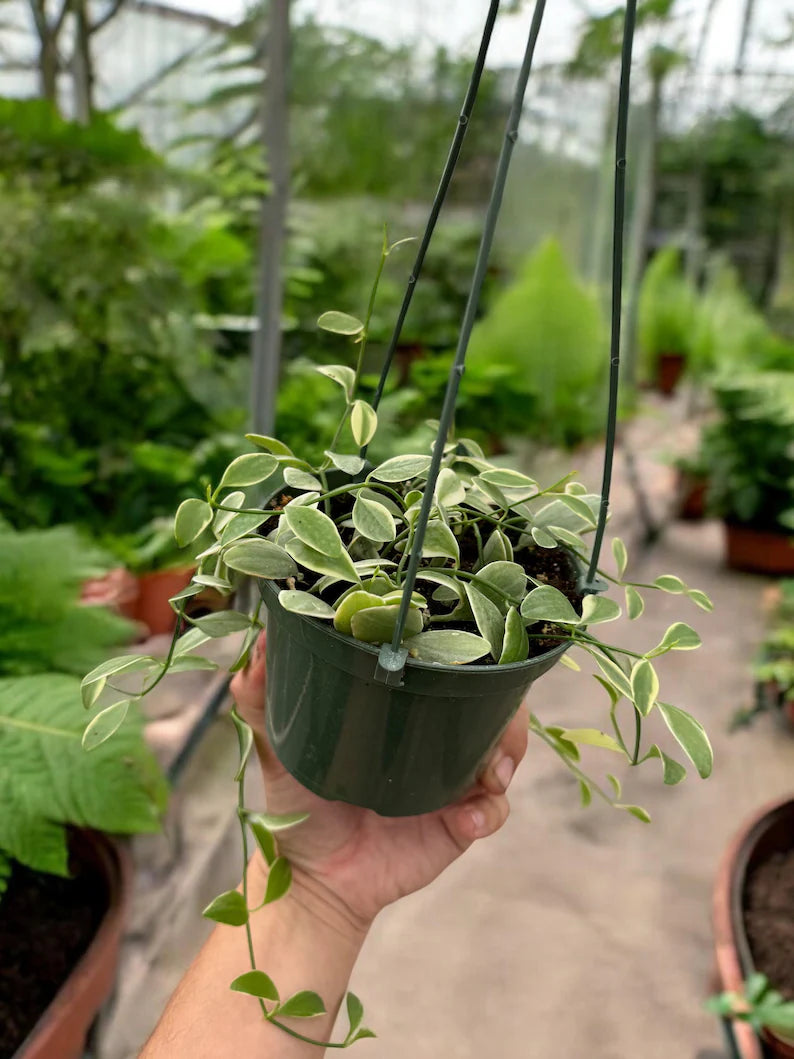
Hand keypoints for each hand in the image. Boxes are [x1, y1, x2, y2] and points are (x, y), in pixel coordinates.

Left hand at [232, 633, 527, 931]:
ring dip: (508, 752)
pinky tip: (469, 818)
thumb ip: (262, 701)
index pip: (448, 667)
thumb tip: (254, 653)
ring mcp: (451, 780)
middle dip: (505, 707)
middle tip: (492, 721)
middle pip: (493, 704)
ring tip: (491, 772)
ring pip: (505, 751)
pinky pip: (495, 810)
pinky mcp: (460, 823)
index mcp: (399, 708)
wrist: (311, 880)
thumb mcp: (278, 748)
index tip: (465, 656)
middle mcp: (433, 737)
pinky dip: (490, 810)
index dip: (468, 657)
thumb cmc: (297, 806)